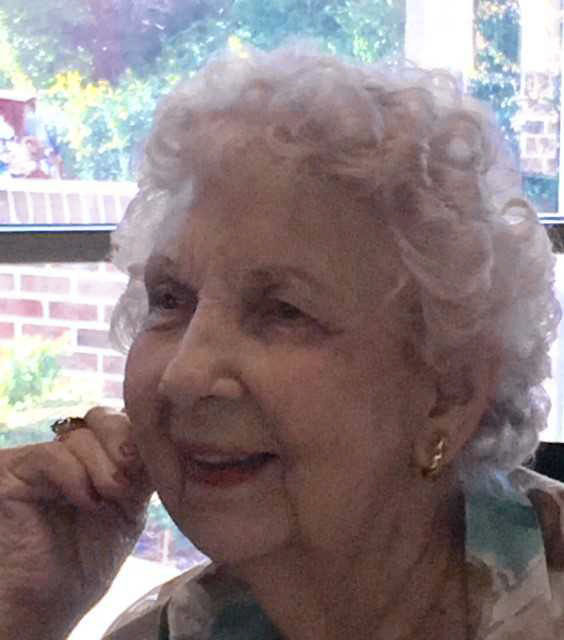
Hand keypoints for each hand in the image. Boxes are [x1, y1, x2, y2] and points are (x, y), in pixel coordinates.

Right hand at [0, 407, 152, 638]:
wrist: (48, 602)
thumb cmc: (87, 561)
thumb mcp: (130, 509)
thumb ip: (143, 472)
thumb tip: (165, 438)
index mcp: (101, 456)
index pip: (125, 421)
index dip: (142, 435)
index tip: (155, 461)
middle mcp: (71, 452)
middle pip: (104, 417)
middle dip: (124, 442)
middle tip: (130, 476)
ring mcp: (42, 459)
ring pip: (81, 436)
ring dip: (103, 466)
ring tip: (108, 497)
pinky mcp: (12, 470)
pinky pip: (51, 455)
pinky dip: (75, 476)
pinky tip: (85, 501)